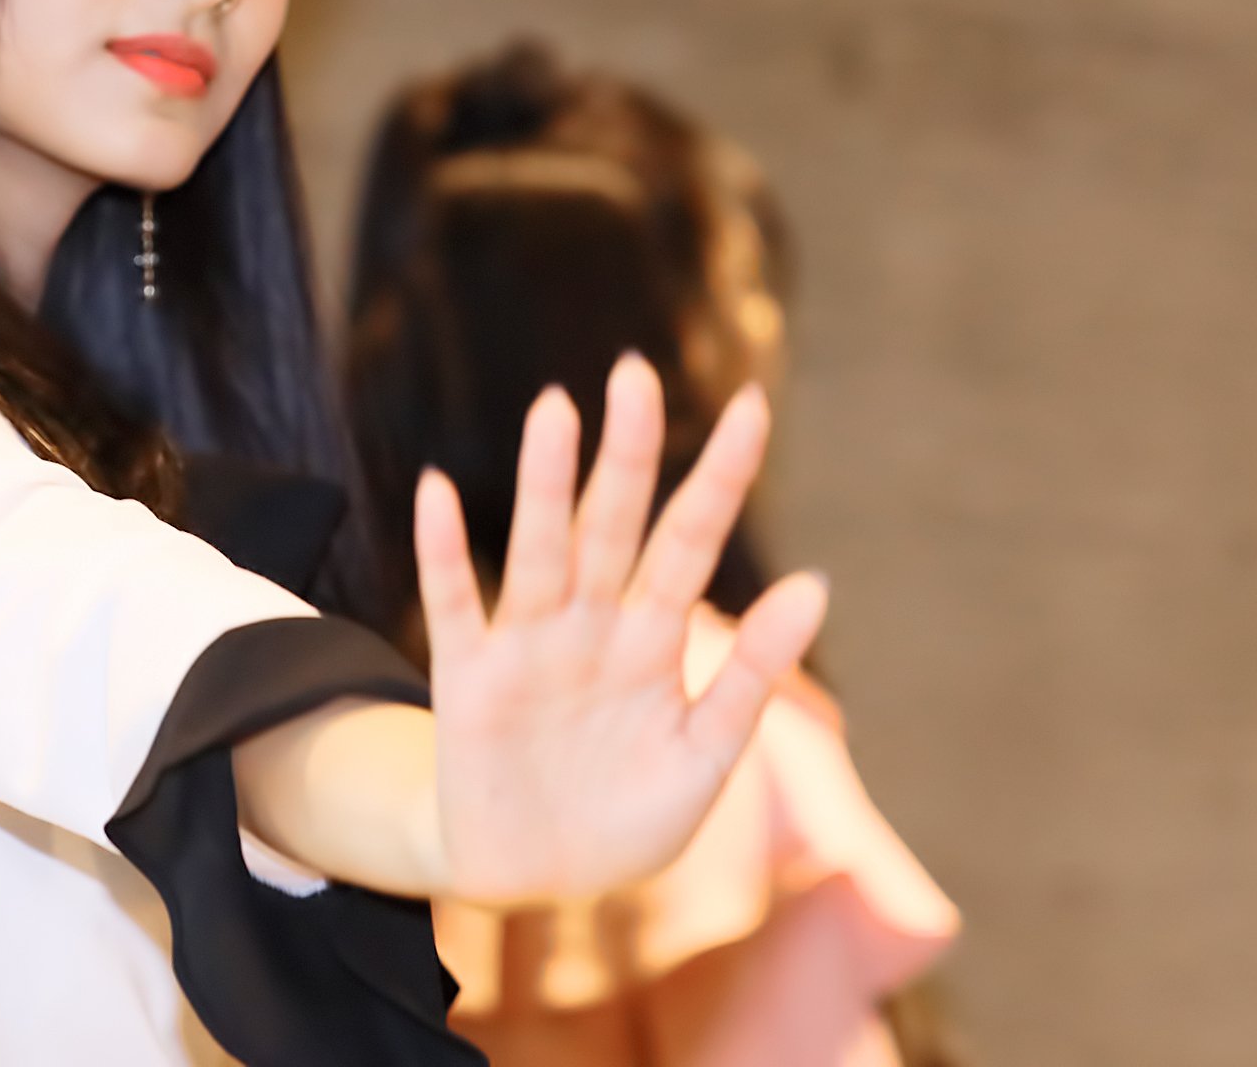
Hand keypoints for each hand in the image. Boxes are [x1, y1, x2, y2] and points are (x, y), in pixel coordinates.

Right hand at [418, 353, 828, 904]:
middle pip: (612, 525)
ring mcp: (529, 648)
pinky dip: (444, 551)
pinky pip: (456, 604)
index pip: (690, 540)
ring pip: (541, 550)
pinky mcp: (469, 680)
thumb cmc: (627, 816)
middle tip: (636, 374)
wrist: (537, 881)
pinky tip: (438, 492)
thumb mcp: (706, 754)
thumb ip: (755, 672)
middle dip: (627, 454)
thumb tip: (818, 583)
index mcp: (654, 641)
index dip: (720, 477)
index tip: (750, 404)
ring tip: (557, 411)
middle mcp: (591, 626)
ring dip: (545, 484)